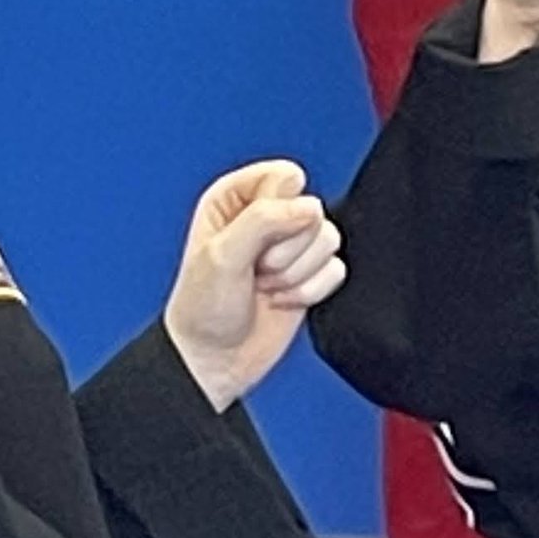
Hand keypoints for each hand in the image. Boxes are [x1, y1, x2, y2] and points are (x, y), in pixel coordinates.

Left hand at [163, 161, 344, 411]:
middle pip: (311, 210)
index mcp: (236, 199)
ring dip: (296, 273)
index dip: (276, 208)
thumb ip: (264, 220)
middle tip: (255, 270)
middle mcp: (266, 218)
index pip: (284, 177)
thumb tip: (310, 207)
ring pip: (328, 239)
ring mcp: (291, 247)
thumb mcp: (222, 254)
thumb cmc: (202, 309)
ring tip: (264, 287)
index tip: (252, 237)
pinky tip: (280, 301)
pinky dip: (310, 291)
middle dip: (286, 250)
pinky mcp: (310, 275)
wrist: (214, 360)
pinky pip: (336, 269)